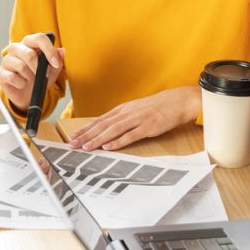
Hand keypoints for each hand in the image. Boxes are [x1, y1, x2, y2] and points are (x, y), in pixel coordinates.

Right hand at [0, 32, 64, 112]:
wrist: (27, 95)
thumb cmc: (39, 78)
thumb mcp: (52, 71)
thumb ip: (57, 61)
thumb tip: (61, 51)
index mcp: (29, 43)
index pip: (39, 38)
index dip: (49, 50)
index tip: (56, 63)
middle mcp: (16, 48)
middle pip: (28, 54)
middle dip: (39, 68)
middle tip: (43, 76)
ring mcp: (6, 60)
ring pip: (21, 66)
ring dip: (30, 77)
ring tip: (31, 80)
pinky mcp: (0, 73)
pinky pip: (12, 78)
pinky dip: (21, 84)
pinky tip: (21, 84)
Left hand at [68, 86, 199, 151]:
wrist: (177, 102)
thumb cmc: (155, 107)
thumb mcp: (134, 109)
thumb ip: (118, 117)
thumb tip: (100, 124)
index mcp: (122, 109)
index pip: (100, 120)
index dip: (85, 129)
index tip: (73, 137)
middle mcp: (127, 113)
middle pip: (103, 125)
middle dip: (86, 135)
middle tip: (73, 144)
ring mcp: (137, 119)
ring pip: (113, 130)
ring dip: (98, 139)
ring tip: (86, 147)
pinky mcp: (148, 127)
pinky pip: (131, 135)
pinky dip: (118, 142)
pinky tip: (108, 147)